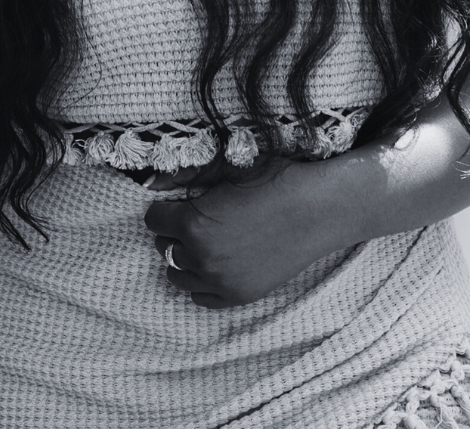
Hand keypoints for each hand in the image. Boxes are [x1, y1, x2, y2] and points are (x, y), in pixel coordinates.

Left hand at [143, 158, 334, 307]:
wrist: (316, 211)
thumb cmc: (275, 182)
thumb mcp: (228, 172)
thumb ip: (189, 180)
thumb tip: (158, 181)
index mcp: (193, 223)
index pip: (154, 220)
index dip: (164, 208)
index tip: (175, 203)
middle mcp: (201, 257)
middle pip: (164, 247)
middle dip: (174, 232)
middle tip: (193, 219)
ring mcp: (220, 281)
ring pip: (177, 275)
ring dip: (184, 258)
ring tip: (202, 242)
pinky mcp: (239, 296)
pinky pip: (200, 297)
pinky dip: (200, 282)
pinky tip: (214, 264)